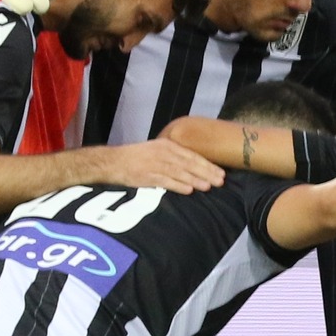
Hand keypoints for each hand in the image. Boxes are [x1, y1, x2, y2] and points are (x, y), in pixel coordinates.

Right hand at [102, 138, 226, 192]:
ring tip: (209, 187)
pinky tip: (189, 190)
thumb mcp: (157, 150)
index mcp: (167, 145)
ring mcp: (155, 164)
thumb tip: (195, 167)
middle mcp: (163, 153)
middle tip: (221, 181)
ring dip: (196, 179)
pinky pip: (166, 181)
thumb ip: (175, 156)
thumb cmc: (137, 157)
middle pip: (189, 164)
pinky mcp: (147, 176)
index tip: (221, 172)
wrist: (114, 161)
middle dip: (207, 173)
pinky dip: (178, 186)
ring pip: (180, 172)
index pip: (192, 155)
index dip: (208, 164)